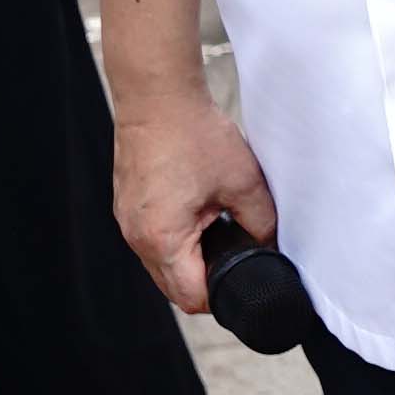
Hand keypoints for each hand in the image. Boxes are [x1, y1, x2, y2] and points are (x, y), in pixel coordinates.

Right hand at [108, 92, 276, 320]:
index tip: (242, 281)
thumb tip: (268, 244)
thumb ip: (262, 222)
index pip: (192, 298)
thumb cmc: (191, 133)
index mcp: (163, 239)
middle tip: (234, 259)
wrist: (157, 96)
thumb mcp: (243, 182)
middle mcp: (137, 237)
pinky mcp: (126, 206)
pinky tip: (195, 218)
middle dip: (205, 282)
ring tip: (215, 234)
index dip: (221, 297)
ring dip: (188, 262)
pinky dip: (172, 241)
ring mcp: (126, 222)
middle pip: (172, 288)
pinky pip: (149, 241)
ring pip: (160, 266)